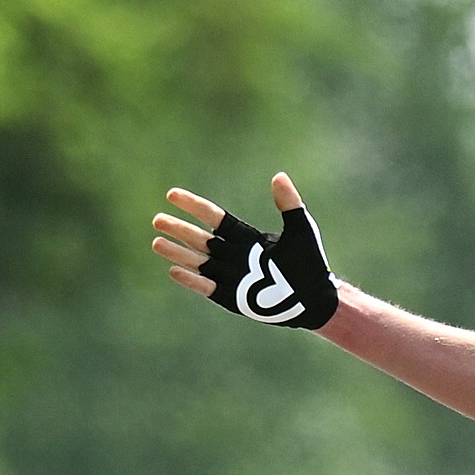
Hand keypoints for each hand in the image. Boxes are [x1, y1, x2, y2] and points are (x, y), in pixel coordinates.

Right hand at [152, 173, 339, 328]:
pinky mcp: (234, 297)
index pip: (214, 218)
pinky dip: (193, 280)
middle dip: (179, 230)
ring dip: (178, 253)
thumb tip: (279, 176)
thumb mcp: (301, 229)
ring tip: (156, 243)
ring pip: (199, 262)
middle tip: (157, 220)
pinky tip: (174, 271)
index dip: (193, 207)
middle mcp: (234, 255)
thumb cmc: (311, 263)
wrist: (317, 298)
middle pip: (200, 240)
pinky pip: (208, 287)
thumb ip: (289, 204)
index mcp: (246, 237)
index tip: (172, 195)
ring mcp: (232, 277)